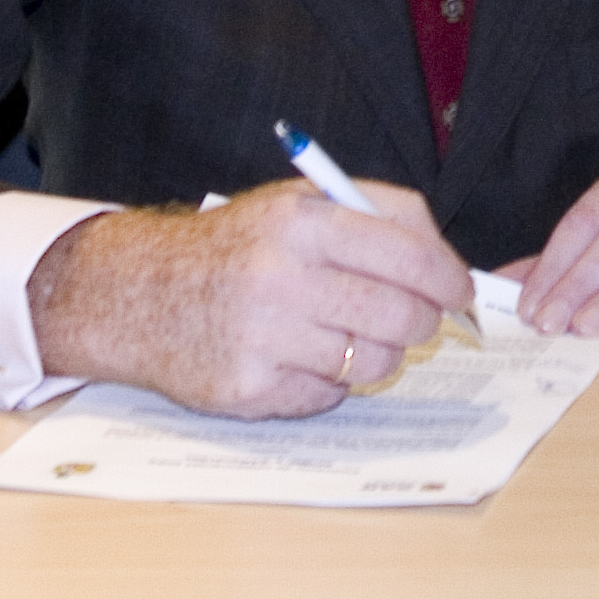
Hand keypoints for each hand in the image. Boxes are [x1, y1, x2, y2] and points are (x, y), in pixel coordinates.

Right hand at [29, 178, 470, 418]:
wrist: (138, 294)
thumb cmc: (235, 246)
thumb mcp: (298, 203)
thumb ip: (377, 215)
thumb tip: (446, 262)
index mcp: (301, 223)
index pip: (408, 256)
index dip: (449, 279)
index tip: (460, 292)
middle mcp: (281, 280)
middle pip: (400, 316)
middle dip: (422, 322)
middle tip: (414, 319)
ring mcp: (263, 341)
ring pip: (373, 362)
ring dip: (377, 353)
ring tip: (349, 333)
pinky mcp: (248, 390)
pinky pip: (328, 394)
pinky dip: (330, 380)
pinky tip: (301, 356)